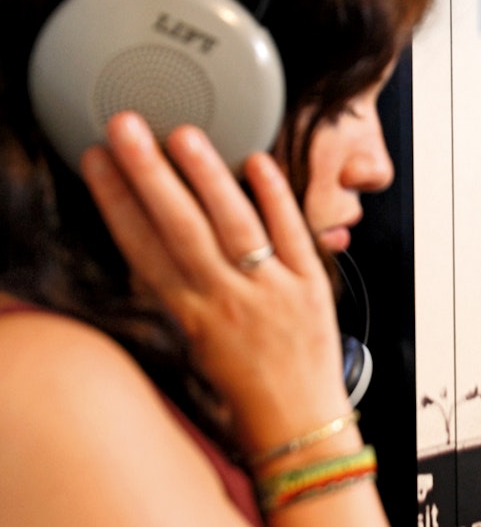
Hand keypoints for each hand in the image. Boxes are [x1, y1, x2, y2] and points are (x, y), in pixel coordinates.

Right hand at [80, 112, 349, 453]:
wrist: (299, 422)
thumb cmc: (245, 383)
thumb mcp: (195, 339)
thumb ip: (178, 289)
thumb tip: (153, 238)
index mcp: (189, 314)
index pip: (143, 248)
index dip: (115, 201)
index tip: (97, 161)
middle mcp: (226, 299)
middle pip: (181, 228)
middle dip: (149, 175)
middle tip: (127, 129)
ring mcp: (271, 289)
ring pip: (234, 225)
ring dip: (208, 177)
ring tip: (184, 136)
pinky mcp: (311, 284)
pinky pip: (293, 234)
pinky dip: (275, 197)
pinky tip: (257, 162)